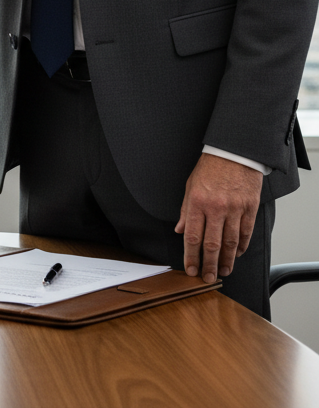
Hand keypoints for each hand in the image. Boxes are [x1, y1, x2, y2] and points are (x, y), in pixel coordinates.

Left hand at [175, 152, 262, 283]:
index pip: (193, 237)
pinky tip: (237, 255)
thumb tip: (181, 231)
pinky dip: (241, 247)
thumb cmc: (210, 168)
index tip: (190, 269)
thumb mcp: (190, 186)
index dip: (191, 256)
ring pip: (230, 243)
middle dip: (209, 265)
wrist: (233, 153)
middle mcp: (216, 208)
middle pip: (212, 245)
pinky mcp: (249, 208)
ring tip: (223, 271)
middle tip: (207, 278)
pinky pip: (245, 233)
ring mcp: (234, 209)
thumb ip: (186, 210)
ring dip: (226, 261)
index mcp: (197, 202)